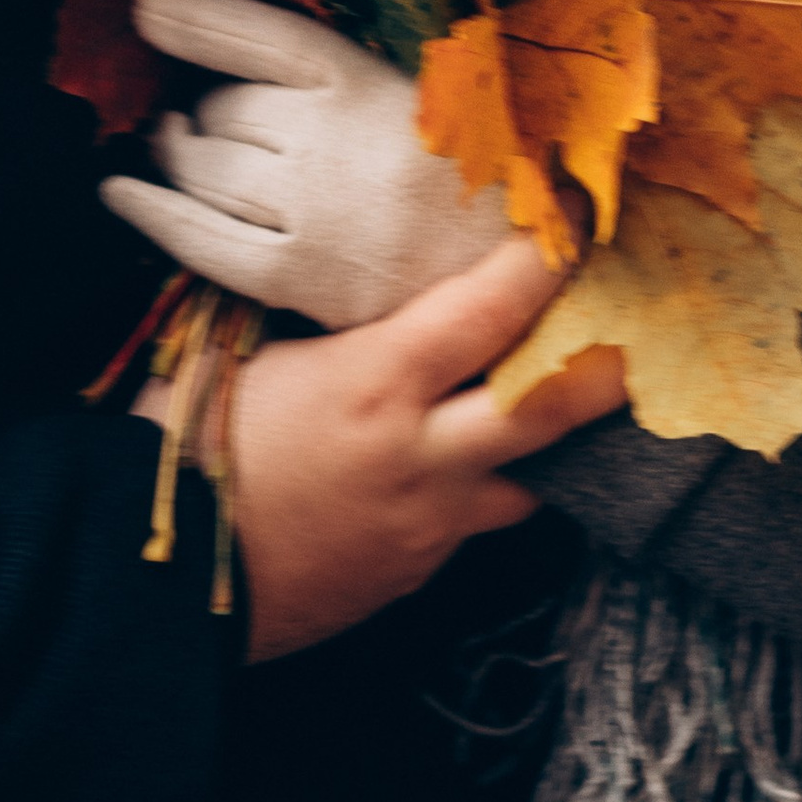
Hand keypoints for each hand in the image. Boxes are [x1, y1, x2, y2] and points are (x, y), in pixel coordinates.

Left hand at [102, 0, 508, 328]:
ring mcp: (310, 214)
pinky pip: (197, 237)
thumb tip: (230, 31)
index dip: (194, 17)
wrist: (524, 275)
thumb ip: (341, 70)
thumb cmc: (469, 174)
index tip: (148, 5)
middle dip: (207, 105)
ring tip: (178, 141)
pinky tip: (121, 191)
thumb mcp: (420, 94)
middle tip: (216, 112)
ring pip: (203, 164)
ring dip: (179, 149)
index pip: (258, 36)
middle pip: (222, 106)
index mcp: (369, 85)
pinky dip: (150, 210)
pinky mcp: (297, 279)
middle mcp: (331, 144)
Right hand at [143, 238, 620, 663]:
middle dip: (614, 364)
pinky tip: (462, 466)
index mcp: (373, 385)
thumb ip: (317, 322)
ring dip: (547, 443)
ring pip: (529, 481)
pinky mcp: (414, 573)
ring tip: (564, 403)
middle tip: (651, 325)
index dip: (545, 256)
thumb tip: (356, 275)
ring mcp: (426, 525)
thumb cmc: (177, 451)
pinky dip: (478, 490)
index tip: (575, 213)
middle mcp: (421, 456)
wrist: (150, 588)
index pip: (491, 308)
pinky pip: (469, 523)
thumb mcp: (240, 357)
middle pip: (554, 409)